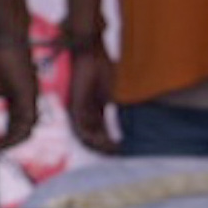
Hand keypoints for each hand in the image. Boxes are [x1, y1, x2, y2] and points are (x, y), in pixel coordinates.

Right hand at [0, 37, 41, 152]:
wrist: (4, 38)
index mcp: (18, 101)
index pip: (13, 127)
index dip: (0, 138)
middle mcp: (28, 102)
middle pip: (21, 132)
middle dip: (3, 143)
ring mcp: (31, 99)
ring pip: (25, 131)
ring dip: (8, 142)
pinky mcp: (30, 95)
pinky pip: (26, 123)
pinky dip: (13, 134)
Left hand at [63, 42, 120, 156]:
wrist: (90, 54)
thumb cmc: (102, 68)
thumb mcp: (114, 93)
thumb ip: (118, 108)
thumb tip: (133, 122)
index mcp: (92, 109)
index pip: (99, 132)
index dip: (108, 142)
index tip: (121, 149)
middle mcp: (82, 113)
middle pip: (91, 138)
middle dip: (104, 147)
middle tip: (118, 153)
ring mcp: (77, 110)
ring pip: (86, 136)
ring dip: (99, 145)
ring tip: (113, 149)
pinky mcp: (75, 106)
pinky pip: (82, 128)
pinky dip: (93, 137)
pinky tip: (106, 140)